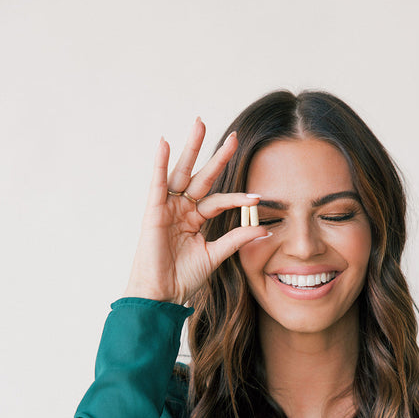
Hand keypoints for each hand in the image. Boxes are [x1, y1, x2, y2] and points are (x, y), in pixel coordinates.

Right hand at [124, 117, 267, 304]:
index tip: (258, 198)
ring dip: (191, 148)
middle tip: (234, 136)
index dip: (238, 198)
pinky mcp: (153, 211)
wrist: (162, 293)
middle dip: (217, 156)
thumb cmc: (183, 277)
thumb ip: (237, 238)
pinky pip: (157, 183)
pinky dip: (160, 164)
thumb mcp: (215, 255)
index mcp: (195, 219)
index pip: (220, 200)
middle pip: (202, 176)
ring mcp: (167, 207)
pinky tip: (165, 144)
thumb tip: (265, 229)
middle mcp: (182, 209)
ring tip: (199, 124)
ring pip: (182, 172)